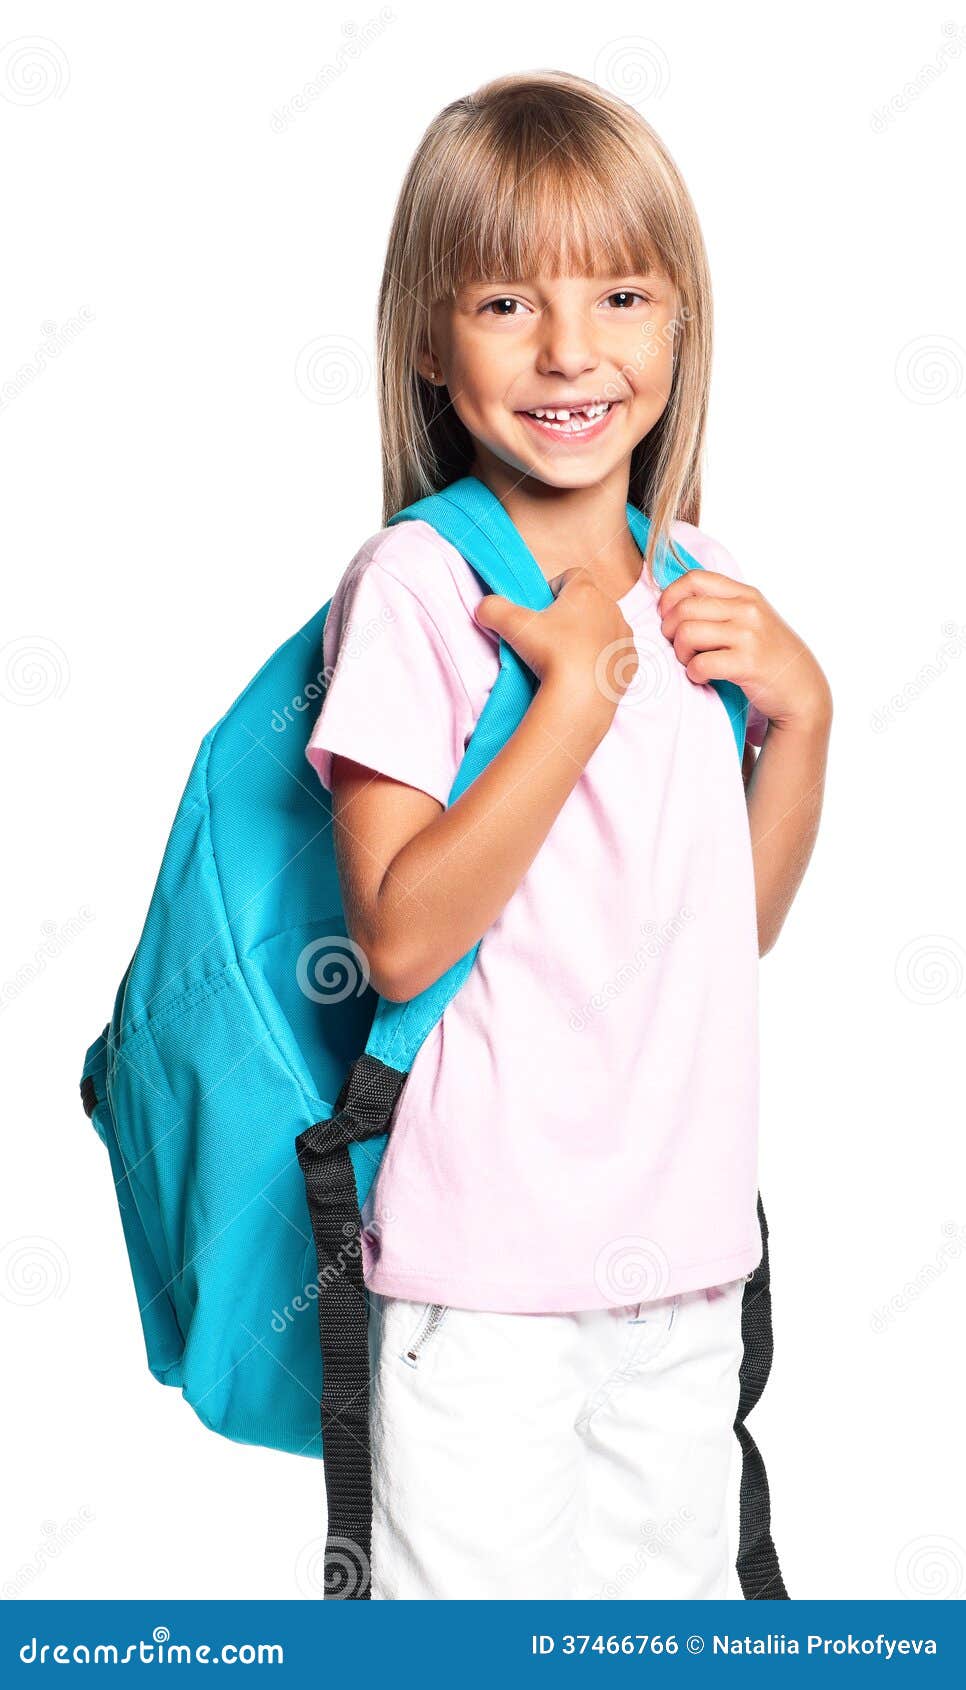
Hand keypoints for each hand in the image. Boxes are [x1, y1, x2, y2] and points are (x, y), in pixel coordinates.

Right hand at [475, 568, 638, 711]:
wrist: (581, 698)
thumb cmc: (550, 654)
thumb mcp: (511, 626)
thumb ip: (492, 608)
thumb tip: (483, 606)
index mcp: (586, 592)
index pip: (571, 575)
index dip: (554, 588)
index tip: (541, 609)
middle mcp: (611, 608)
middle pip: (588, 602)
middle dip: (570, 614)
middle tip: (549, 637)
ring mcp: (624, 636)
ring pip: (603, 626)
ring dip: (587, 635)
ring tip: (566, 657)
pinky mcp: (630, 662)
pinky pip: (614, 652)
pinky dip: (601, 659)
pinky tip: (584, 673)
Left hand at [657, 570, 830, 730]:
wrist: (802, 689)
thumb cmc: (770, 655)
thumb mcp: (752, 619)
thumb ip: (722, 606)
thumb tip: (673, 602)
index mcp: (745, 594)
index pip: (694, 578)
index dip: (670, 597)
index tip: (668, 617)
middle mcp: (748, 609)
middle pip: (684, 609)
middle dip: (670, 632)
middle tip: (680, 648)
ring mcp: (749, 635)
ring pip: (687, 633)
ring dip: (681, 654)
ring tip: (692, 663)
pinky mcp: (748, 663)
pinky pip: (700, 664)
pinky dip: (694, 674)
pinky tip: (704, 678)